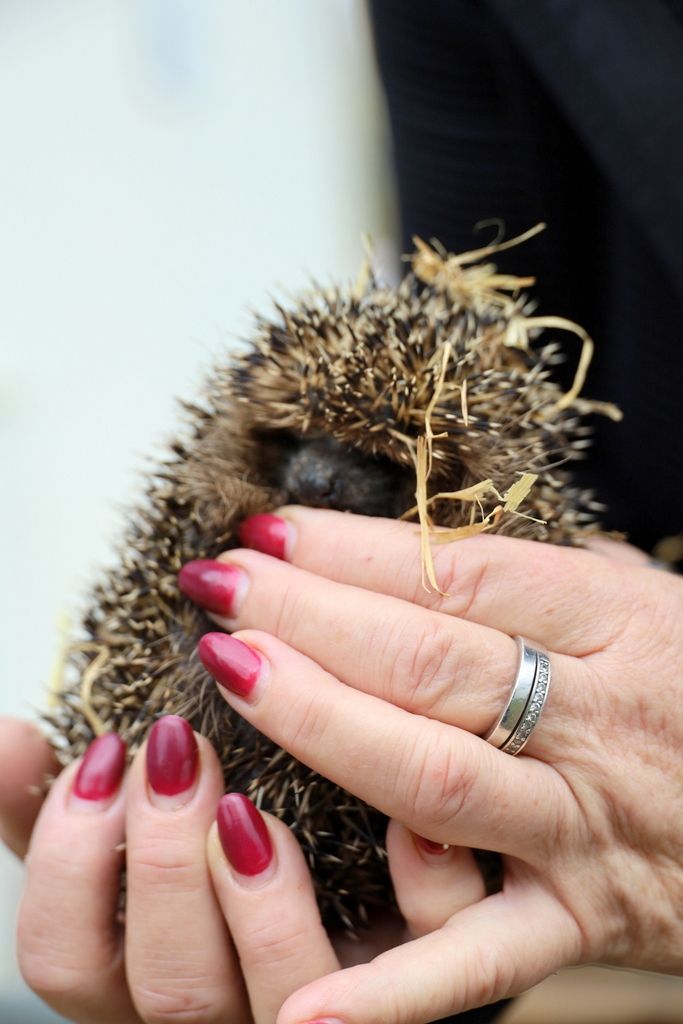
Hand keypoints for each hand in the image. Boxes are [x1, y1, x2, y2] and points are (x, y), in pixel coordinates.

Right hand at [1, 716, 484, 1023]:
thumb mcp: (132, 835)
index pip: (66, 961)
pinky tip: (410, 827)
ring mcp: (326, 999)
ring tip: (252, 803)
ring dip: (262, 898)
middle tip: (174, 750)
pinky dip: (419, 893)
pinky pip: (431, 965)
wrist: (356, 888)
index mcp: (144, 968)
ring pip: (285, 996)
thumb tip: (10, 735)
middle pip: (173, 990)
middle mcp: (227, 1001)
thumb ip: (68, 804)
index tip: (102, 757)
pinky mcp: (423, 976)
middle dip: (164, 864)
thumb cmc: (219, 860)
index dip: (69, 864)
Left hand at [181, 507, 682, 1023]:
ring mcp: (579, 829)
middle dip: (308, 618)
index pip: (460, 572)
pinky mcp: (578, 923)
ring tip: (230, 673)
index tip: (266, 533)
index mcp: (615, 625)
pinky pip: (477, 962)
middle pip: (427, 662)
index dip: (353, 549)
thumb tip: (442, 543)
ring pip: (432, 778)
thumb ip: (554, 576)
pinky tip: (300, 1003)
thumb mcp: (655, 604)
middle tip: (218, 587)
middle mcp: (592, 723)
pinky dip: (388, 988)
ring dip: (319, 725)